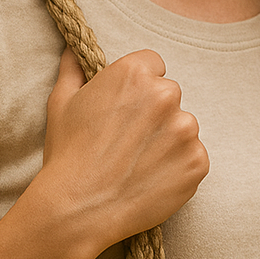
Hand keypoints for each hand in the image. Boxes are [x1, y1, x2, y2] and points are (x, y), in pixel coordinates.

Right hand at [36, 46, 208, 250]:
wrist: (80, 209)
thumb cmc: (68, 155)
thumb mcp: (61, 103)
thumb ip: (73, 69)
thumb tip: (73, 49)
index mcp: (134, 72)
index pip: (154, 65)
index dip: (139, 88)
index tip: (128, 110)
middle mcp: (165, 95)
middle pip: (170, 96)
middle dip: (155, 115)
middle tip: (129, 143)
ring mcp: (185, 130)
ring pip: (184, 128)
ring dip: (169, 142)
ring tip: (138, 165)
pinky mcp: (197, 162)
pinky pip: (194, 158)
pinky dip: (179, 169)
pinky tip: (151, 180)